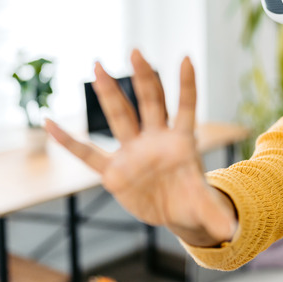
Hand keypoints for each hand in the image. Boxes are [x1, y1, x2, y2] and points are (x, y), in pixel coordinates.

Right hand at [45, 50, 236, 245]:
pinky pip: (89, 155)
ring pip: (121, 117)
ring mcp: (133, 153)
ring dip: (109, 93)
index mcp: (182, 142)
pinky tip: (51, 123)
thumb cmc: (193, 200)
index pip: (187, 107)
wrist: (175, 211)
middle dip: (144, 78)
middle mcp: (156, 140)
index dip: (187, 85)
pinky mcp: (114, 172)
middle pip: (151, 103)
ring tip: (98, 66)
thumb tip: (231, 230)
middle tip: (136, 51)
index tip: (186, 58)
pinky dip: (70, 142)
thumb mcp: (203, 208)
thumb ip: (214, 215)